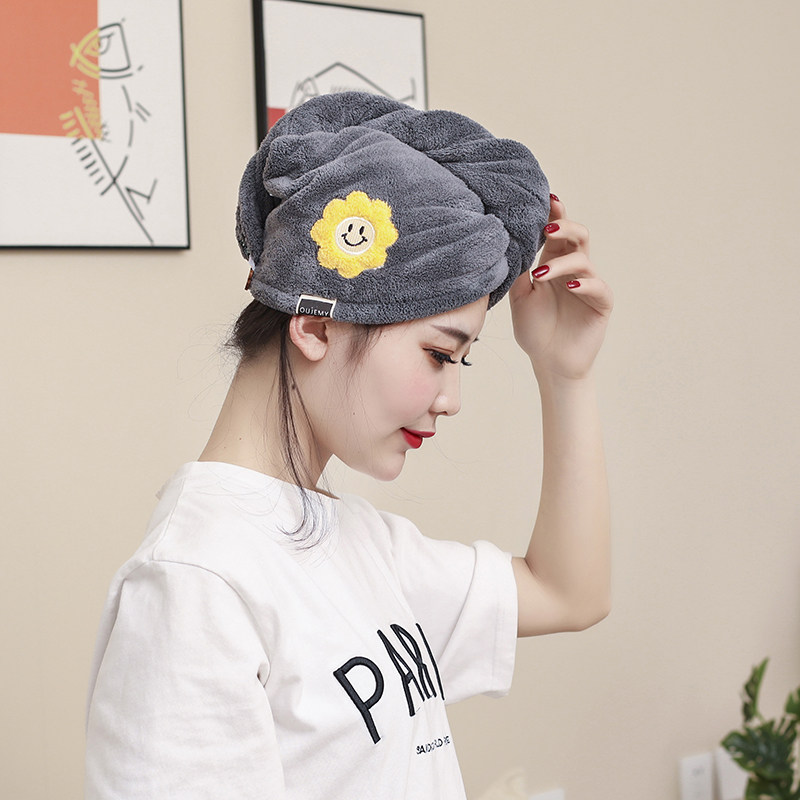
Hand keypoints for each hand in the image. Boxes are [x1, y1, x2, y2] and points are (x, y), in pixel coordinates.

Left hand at [509, 195, 612, 380]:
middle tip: (547, 228)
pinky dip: (584, 283)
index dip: (553, 216)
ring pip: (583, 260)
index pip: (556, 233)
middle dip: (564, 226)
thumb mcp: (519, 298)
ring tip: (540, 275)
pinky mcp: (601, 303)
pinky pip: (597, 287)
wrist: (549, 363)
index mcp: (553, 264)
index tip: (545, 200)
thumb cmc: (535, 330)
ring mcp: (589, 285)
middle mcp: (573, 270)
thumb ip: (518, 272)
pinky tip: (569, 286)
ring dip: (561, 264)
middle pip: (577, 236)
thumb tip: (510, 243)